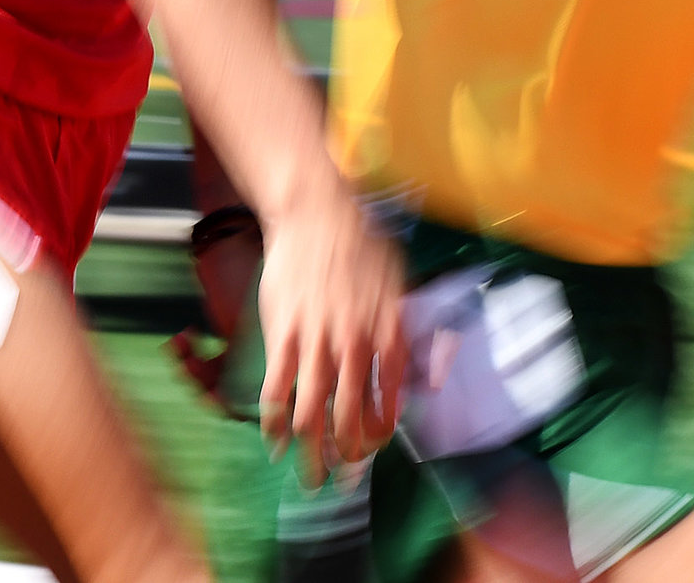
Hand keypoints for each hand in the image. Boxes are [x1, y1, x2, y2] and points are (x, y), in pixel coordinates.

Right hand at [255, 188, 405, 486]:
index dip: (379, 438)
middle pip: (350, 420)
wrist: (317, 213)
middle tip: (342, 480)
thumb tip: (420, 375)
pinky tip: (273, 443)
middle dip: (346, 460)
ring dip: (311, 453)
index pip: (388, 406)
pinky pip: (276, 390)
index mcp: (388, 338)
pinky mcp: (281, 334)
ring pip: (313, 415)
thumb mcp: (401, 288)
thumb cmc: (362, 245)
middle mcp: (355, 348)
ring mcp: (315, 343)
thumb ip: (408, 334)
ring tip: (309, 477)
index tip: (371, 452)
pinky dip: (274, 423)